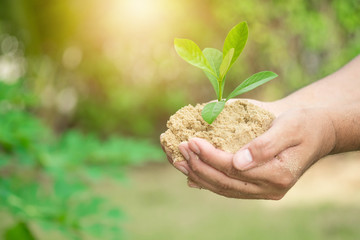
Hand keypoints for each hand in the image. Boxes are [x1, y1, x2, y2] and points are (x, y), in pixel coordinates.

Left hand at [172, 104, 336, 199]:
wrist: (316, 130)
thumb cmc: (304, 123)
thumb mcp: (290, 127)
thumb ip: (265, 145)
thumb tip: (238, 162)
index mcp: (279, 175)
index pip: (235, 169)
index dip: (210, 156)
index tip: (192, 141)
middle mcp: (270, 189)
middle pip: (225, 182)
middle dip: (199, 165)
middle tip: (180, 148)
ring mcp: (262, 191)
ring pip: (223, 188)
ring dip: (198, 174)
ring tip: (178, 160)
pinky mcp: (256, 186)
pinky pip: (227, 187)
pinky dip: (207, 180)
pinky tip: (190, 174)